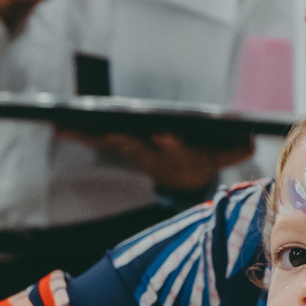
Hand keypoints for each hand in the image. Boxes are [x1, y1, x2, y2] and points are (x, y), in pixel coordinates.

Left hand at [58, 129, 253, 192]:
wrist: (185, 180)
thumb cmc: (203, 160)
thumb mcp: (220, 158)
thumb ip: (233, 151)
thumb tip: (249, 140)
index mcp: (180, 158)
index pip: (177, 151)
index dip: (170, 144)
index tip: (165, 135)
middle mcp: (155, 157)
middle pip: (139, 149)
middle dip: (127, 141)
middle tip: (113, 133)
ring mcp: (136, 153)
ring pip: (113, 144)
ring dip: (92, 137)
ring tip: (67, 127)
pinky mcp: (122, 148)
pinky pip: (97, 141)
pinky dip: (77, 134)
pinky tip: (56, 126)